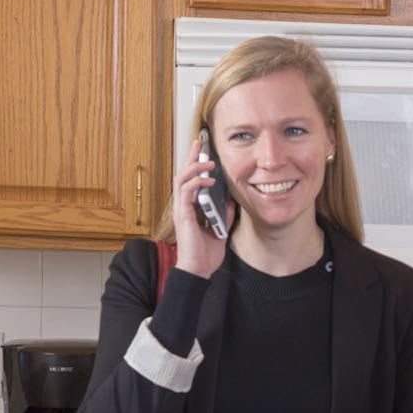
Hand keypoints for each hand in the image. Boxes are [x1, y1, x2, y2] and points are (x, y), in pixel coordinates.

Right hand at [171, 138, 234, 279]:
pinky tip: (209, 180)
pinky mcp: (183, 215)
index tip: (203, 150)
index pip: (191, 180)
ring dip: (195, 167)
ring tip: (209, 161)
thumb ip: (224, 212)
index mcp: (190, 208)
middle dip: (191, 157)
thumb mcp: (221, 228)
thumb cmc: (206, 253)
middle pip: (183, 174)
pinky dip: (196, 183)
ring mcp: (181, 209)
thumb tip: (231, 199)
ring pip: (182, 179)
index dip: (196, 164)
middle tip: (200, 142)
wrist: (199, 269)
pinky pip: (186, 192)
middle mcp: (183, 206)